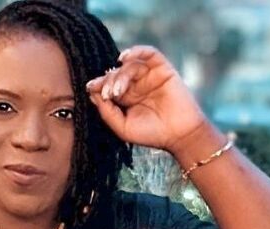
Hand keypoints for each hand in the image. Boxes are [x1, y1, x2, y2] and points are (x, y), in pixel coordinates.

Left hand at [86, 45, 210, 155]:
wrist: (178, 135)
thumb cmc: (151, 134)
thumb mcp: (122, 126)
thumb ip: (106, 111)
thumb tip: (92, 92)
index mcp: (124, 98)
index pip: (107, 85)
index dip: (98, 85)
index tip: (90, 87)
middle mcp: (135, 85)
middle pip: (116, 74)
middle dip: (109, 82)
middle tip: (109, 95)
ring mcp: (149, 76)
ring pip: (129, 66)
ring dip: (120, 76)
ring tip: (118, 91)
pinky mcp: (163, 69)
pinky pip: (149, 53)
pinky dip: (137, 51)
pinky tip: (124, 57)